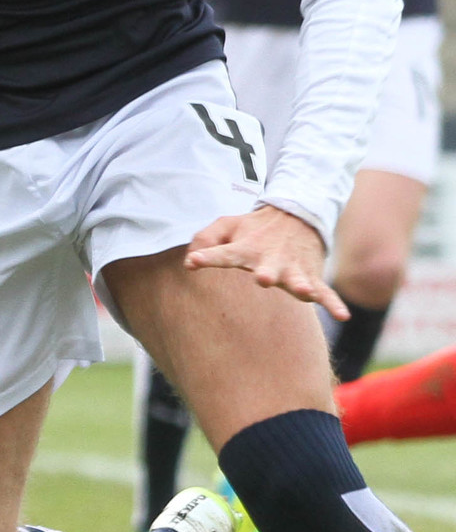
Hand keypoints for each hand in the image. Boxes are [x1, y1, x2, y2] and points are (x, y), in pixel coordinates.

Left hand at [182, 203, 347, 316]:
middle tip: (263, 279)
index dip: (207, 257)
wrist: (295, 216)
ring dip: (301, 286)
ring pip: (298, 280)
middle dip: (266, 274)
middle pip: (267, 269)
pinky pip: (325, 292)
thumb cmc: (253, 228)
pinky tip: (343, 315)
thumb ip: (205, 240)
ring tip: (304, 292)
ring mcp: (293, 269)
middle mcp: (270, 260)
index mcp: (245, 249)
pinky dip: (334, 303)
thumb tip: (187, 262)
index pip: (222, 254)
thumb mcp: (226, 226)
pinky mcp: (311, 276)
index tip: (193, 262)